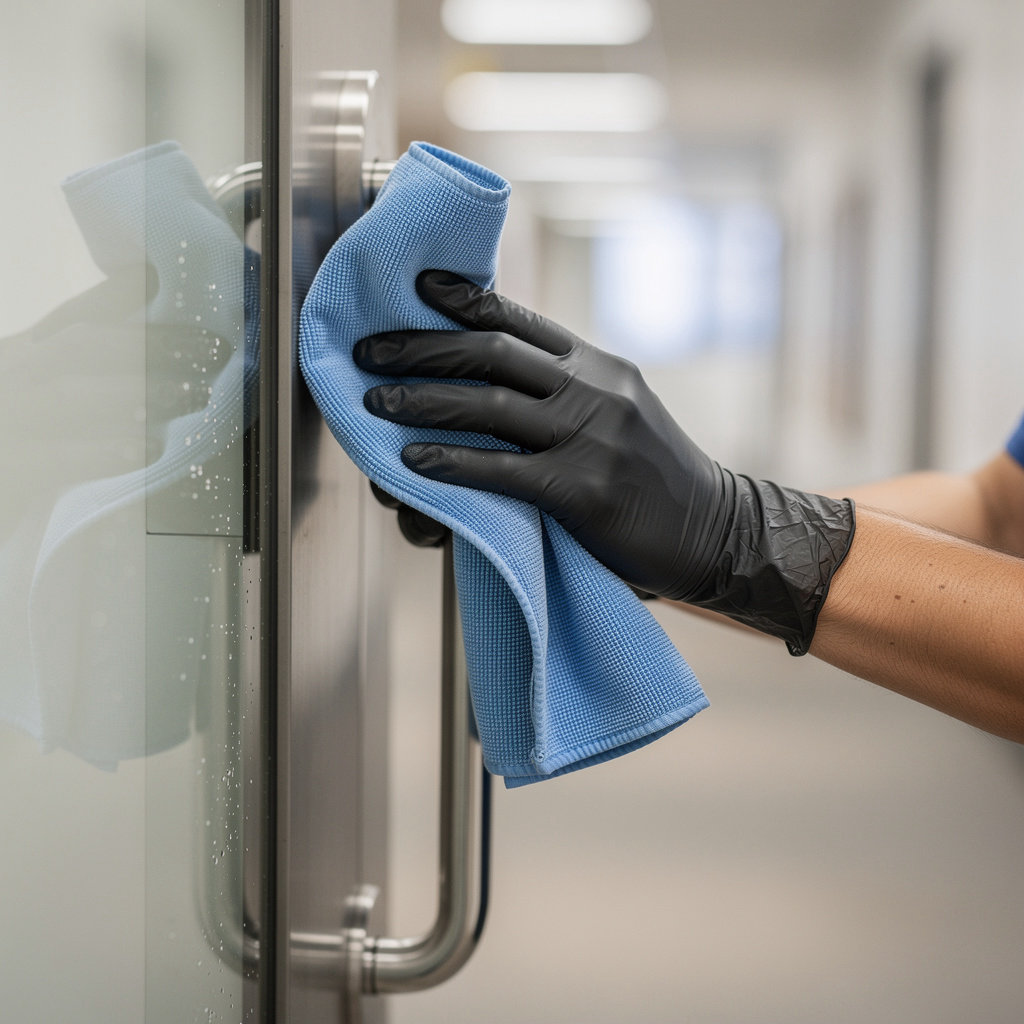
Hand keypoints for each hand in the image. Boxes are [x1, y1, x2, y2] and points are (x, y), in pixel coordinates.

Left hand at [354, 270, 855, 652]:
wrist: (719, 530)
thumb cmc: (657, 478)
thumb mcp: (622, 415)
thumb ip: (568, 395)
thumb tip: (494, 390)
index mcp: (598, 366)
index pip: (518, 322)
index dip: (463, 300)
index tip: (416, 288)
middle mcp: (593, 390)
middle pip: (492, 352)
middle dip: (422, 346)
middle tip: (369, 350)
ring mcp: (591, 438)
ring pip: (490, 404)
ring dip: (422, 398)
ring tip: (374, 400)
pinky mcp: (585, 491)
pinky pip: (504, 471)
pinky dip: (452, 463)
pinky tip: (412, 463)